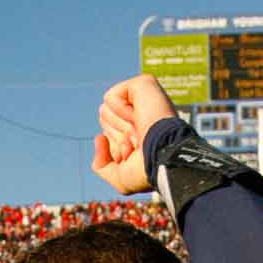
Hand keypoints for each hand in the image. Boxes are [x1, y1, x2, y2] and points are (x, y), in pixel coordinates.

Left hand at [92, 75, 178, 196]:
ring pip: (104, 110)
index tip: (137, 154)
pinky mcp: (142, 84)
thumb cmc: (148, 170)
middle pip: (104, 122)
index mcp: (140, 132)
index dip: (117, 150)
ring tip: (140, 130)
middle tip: (138, 141)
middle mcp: (142, 114)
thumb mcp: (120, 178)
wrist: (164, 157)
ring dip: (118, 127)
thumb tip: (99, 138)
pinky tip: (138, 117)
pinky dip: (120, 112)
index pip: (108, 136)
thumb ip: (102, 165)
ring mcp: (143, 98)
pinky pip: (110, 98)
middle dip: (116, 137)